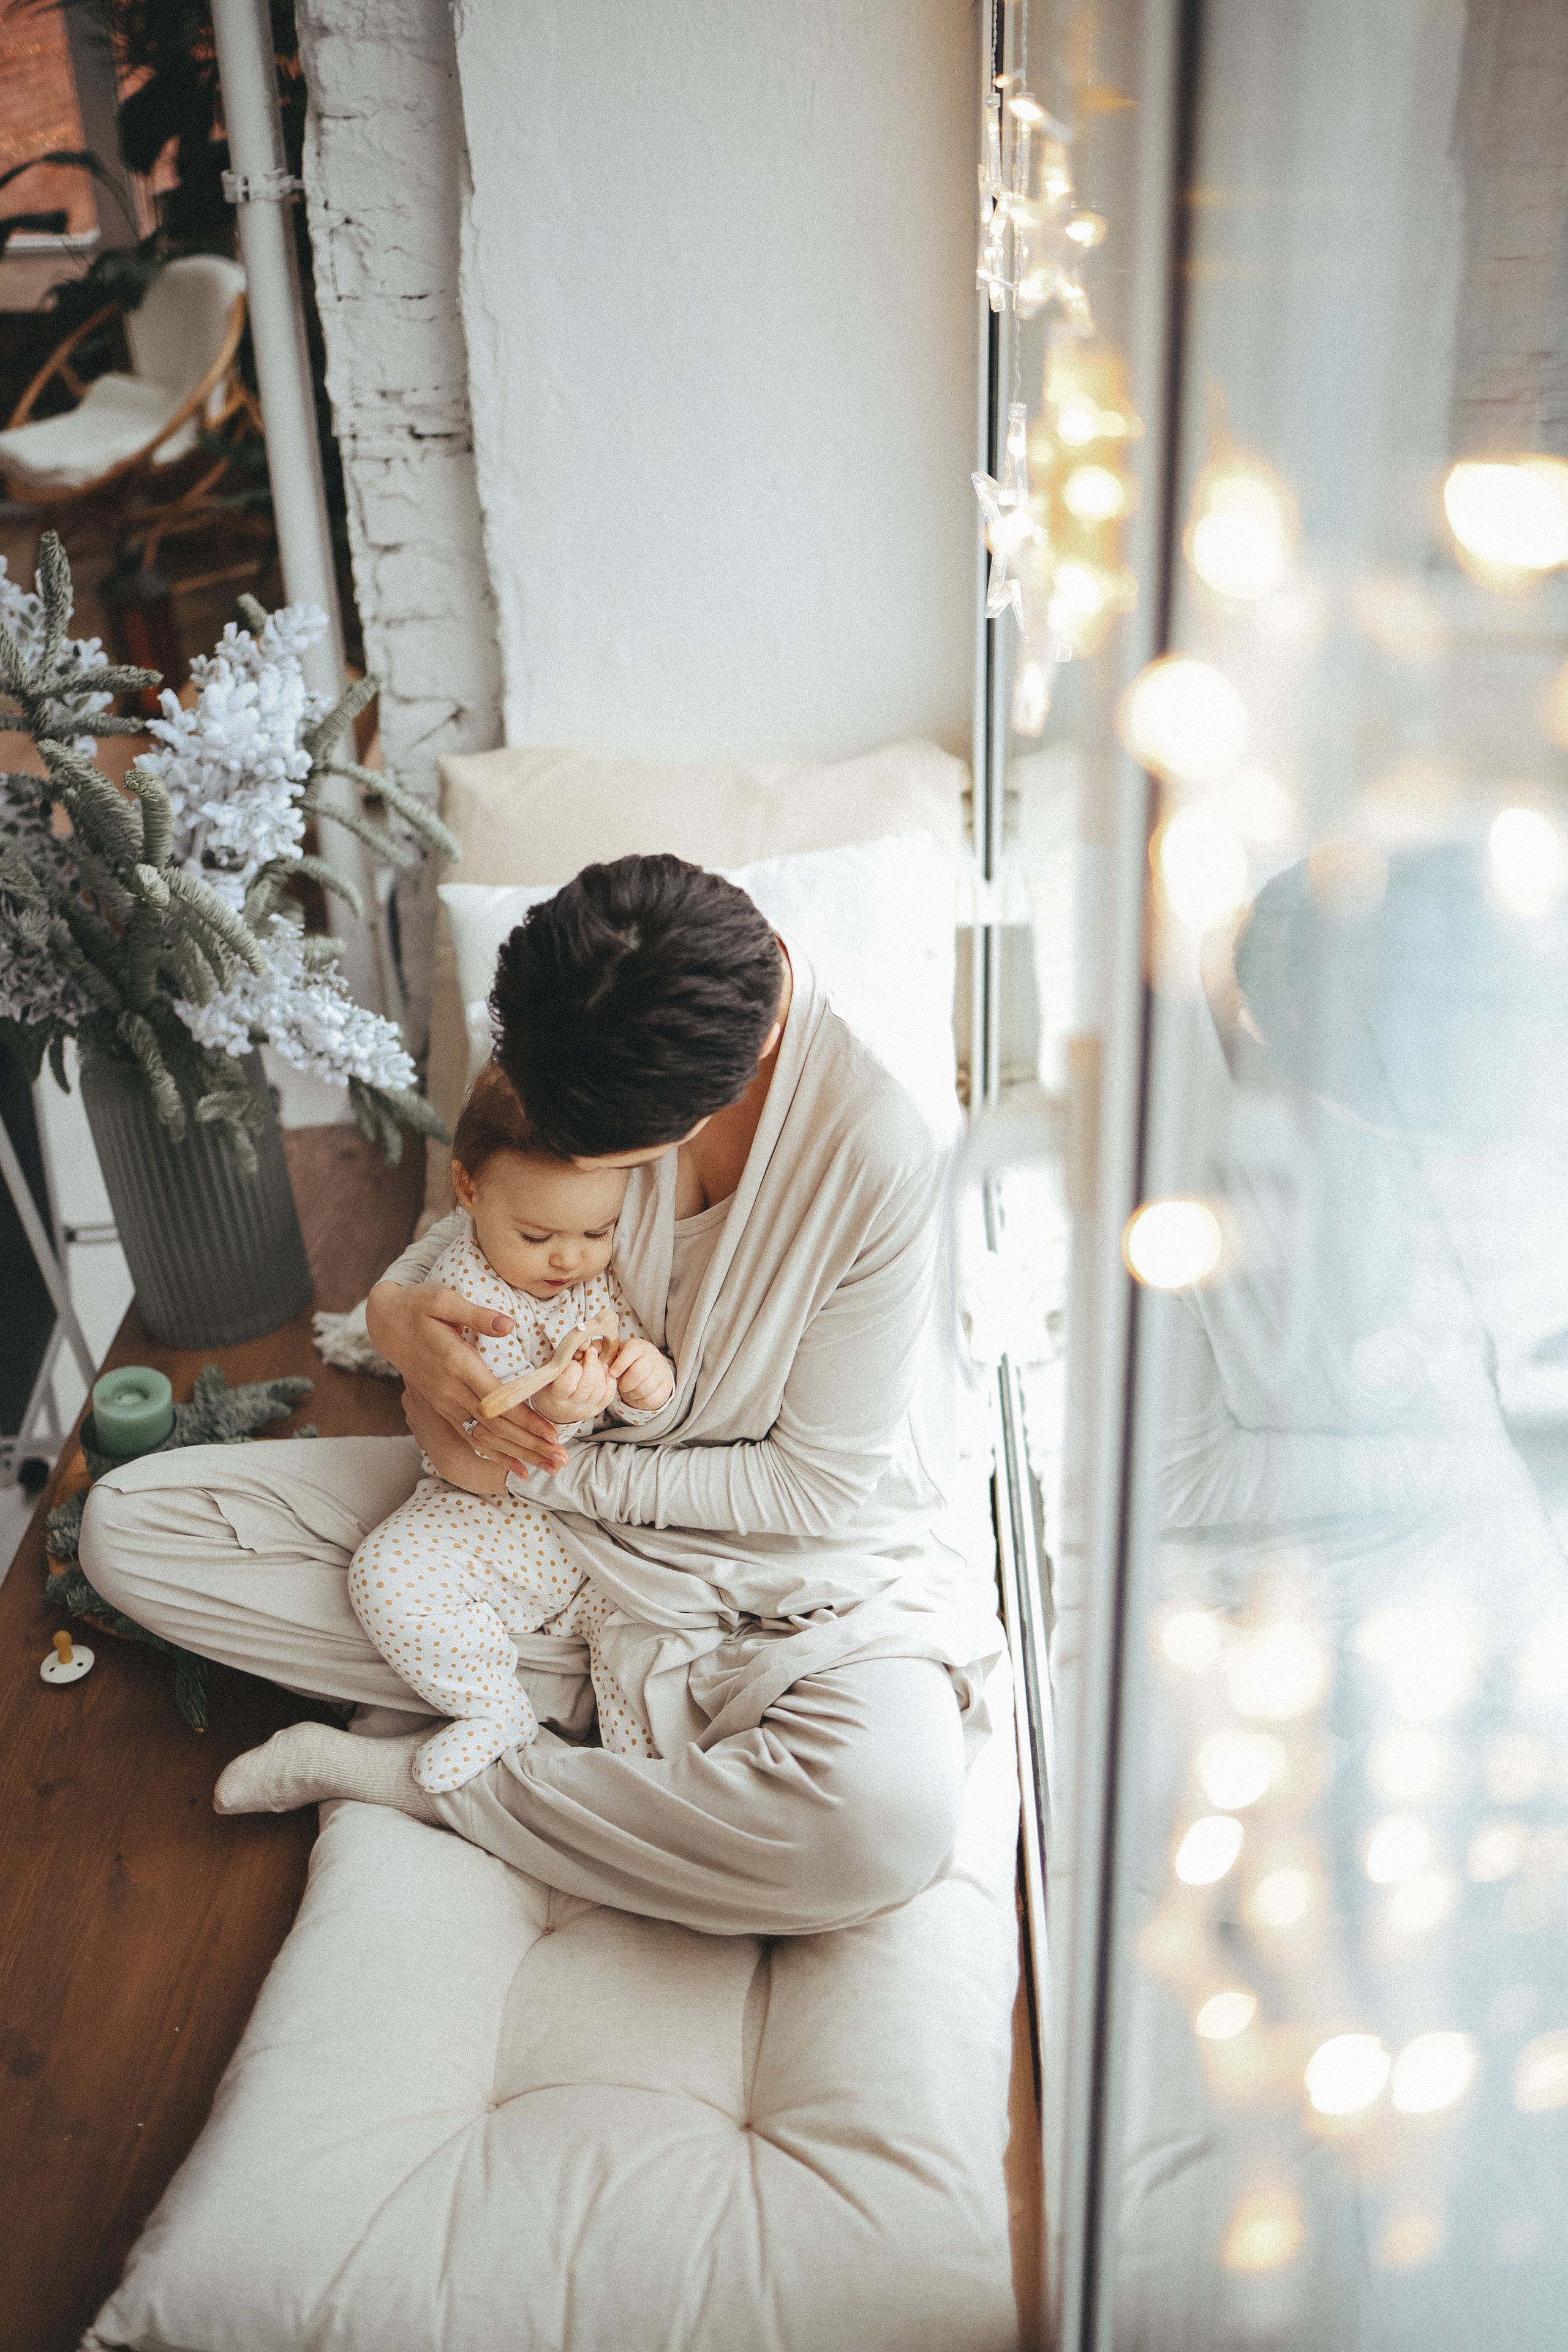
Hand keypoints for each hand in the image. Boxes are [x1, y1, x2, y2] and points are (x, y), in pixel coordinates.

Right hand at [366, 1277, 566, 1473]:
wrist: (385, 1323)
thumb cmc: (418, 1306)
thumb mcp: (444, 1300)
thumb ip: (477, 1314)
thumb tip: (507, 1324)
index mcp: (457, 1364)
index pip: (497, 1401)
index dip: (526, 1421)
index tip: (552, 1435)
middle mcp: (450, 1390)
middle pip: (495, 1427)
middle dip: (530, 1446)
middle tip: (562, 1462)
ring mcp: (445, 1402)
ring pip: (485, 1437)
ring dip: (518, 1455)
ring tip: (549, 1468)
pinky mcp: (442, 1406)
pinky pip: (470, 1436)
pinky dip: (494, 1453)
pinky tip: (516, 1466)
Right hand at [532, 1344, 615, 1423]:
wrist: (554, 1409)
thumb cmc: (550, 1384)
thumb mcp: (551, 1368)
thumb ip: (565, 1355)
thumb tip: (585, 1344)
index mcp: (555, 1397)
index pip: (568, 1382)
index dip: (573, 1367)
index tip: (572, 1360)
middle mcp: (571, 1407)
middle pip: (586, 1385)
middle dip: (591, 1364)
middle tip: (590, 1352)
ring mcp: (585, 1410)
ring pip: (599, 1388)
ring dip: (600, 1369)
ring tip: (595, 1360)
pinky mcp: (597, 1409)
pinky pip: (609, 1393)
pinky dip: (609, 1378)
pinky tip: (603, 1369)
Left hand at [608, 1335, 674, 1411]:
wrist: (651, 1369)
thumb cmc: (628, 1362)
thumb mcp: (617, 1353)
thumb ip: (603, 1350)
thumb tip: (590, 1349)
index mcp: (639, 1347)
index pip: (631, 1353)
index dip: (620, 1364)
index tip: (613, 1373)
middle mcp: (653, 1357)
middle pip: (638, 1374)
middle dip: (625, 1383)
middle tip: (621, 1384)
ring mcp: (661, 1373)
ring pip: (643, 1388)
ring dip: (631, 1392)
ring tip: (629, 1388)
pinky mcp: (665, 1388)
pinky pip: (650, 1399)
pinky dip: (639, 1400)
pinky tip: (636, 1394)